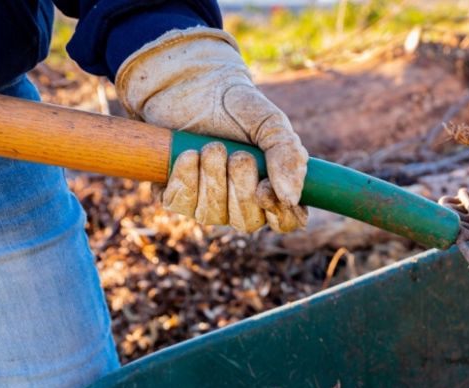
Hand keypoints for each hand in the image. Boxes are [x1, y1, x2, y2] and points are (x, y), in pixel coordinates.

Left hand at [116, 28, 307, 232]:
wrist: (188, 84)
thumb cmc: (234, 105)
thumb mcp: (268, 122)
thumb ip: (288, 155)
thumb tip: (291, 197)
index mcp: (273, 186)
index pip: (287, 221)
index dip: (279, 214)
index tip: (264, 190)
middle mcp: (242, 202)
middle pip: (247, 222)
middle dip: (240, 188)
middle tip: (238, 155)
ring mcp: (208, 202)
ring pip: (212, 215)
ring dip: (213, 179)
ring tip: (212, 147)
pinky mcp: (176, 195)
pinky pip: (181, 204)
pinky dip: (186, 178)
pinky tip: (188, 154)